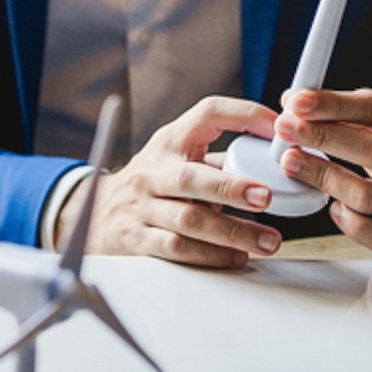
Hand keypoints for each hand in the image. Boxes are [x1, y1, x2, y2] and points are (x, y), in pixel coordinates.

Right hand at [61, 96, 283, 267]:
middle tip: (265, 197)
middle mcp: (152, 172)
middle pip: (190, 178)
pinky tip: (236, 257)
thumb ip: (219, 160)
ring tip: (268, 241)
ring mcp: (141, 207)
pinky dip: (211, 255)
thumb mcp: (175, 159)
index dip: (244, 117)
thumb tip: (279, 163)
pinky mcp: (136, 240)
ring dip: (232, 231)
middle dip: (230, 188)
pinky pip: (177, 248)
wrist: (92, 214)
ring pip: (188, 220)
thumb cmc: (151, 185)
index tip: (279, 130)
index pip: (208, 114)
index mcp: (170, 142)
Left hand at [273, 88, 371, 253]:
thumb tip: (291, 102)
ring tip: (292, 162)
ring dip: (323, 177)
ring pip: (368, 196)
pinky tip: (333, 205)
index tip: (297, 102)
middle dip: (322, 138)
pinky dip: (348, 222)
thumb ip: (347, 107)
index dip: (335, 105)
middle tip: (285, 129)